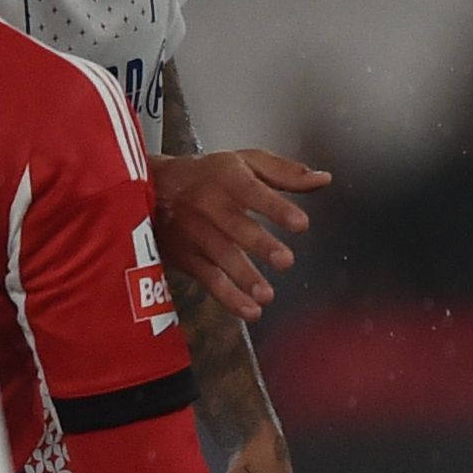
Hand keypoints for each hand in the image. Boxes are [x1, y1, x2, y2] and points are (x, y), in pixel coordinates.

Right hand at [150, 147, 329, 322]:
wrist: (150, 187)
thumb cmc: (207, 174)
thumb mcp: (243, 162)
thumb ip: (284, 172)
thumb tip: (322, 179)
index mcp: (227, 178)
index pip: (253, 193)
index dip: (276, 208)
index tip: (300, 224)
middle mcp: (209, 205)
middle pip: (236, 227)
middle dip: (260, 244)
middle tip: (285, 261)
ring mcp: (195, 232)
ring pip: (221, 256)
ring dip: (244, 277)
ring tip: (266, 295)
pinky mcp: (185, 256)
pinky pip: (208, 278)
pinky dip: (228, 297)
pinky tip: (250, 311)